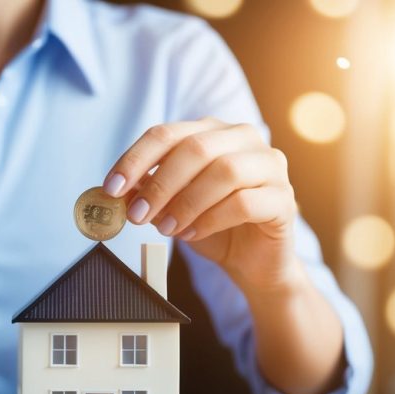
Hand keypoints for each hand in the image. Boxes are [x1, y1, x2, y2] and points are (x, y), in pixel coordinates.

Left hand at [103, 117, 298, 290]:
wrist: (252, 261)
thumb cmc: (210, 225)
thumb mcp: (169, 206)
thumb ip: (146, 192)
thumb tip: (117, 191)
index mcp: (211, 131)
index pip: (167, 133)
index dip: (135, 159)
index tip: (111, 188)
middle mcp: (243, 138)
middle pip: (196, 148)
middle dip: (159, 184)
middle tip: (137, 215)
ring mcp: (269, 165)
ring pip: (224, 172)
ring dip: (186, 203)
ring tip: (166, 228)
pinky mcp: (283, 198)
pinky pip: (245, 202)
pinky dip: (211, 220)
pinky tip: (193, 234)